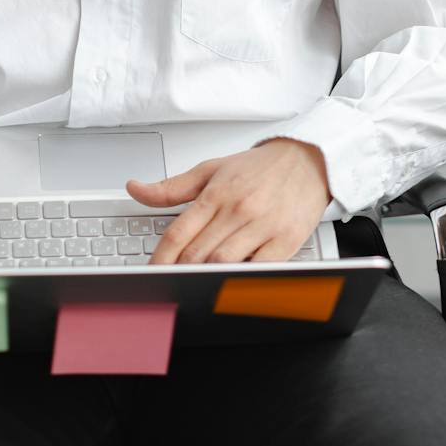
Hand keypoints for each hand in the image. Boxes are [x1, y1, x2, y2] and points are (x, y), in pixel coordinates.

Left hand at [127, 138, 331, 263]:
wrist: (309, 160)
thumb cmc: (259, 168)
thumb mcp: (212, 170)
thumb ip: (172, 187)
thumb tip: (136, 189)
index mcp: (218, 193)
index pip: (179, 231)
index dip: (160, 257)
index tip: (151, 271)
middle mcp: (239, 209)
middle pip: (198, 252)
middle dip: (179, 271)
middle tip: (167, 281)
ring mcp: (264, 226)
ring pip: (224, 262)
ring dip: (205, 277)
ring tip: (192, 284)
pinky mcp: (287, 241)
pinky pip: (257, 269)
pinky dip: (240, 278)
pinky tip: (228, 281)